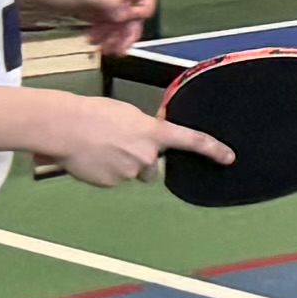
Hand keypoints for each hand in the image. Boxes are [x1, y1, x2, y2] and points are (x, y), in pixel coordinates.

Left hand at [22, 0, 155, 50]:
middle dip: (127, 32)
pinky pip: (104, 28)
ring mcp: (99, 3)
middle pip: (133, 14)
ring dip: (115, 38)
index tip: (128, 27)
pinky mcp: (87, 14)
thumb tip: (128, 16)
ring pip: (119, 24)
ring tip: (104, 49)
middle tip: (116, 48)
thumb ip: (112, 2)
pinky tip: (93, 43)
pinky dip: (103, 38)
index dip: (142, 13)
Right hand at [25, 91, 216, 188]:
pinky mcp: (113, 183)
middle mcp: (147, 154)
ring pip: (132, 173)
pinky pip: (114, 179)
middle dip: (141, 160)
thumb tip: (147, 139)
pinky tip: (92, 159)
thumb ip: (144, 129)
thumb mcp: (127, 114)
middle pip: (152, 166)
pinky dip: (105, 172)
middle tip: (119, 146)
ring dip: (122, 165)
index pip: (191, 140)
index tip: (229, 157)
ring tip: (101, 149)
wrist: (66, 127)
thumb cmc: (93, 114)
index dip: (213, 149)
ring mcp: (130, 171)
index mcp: (153, 133)